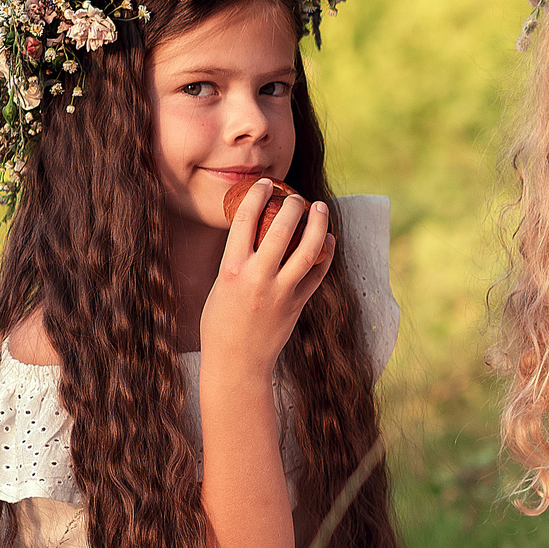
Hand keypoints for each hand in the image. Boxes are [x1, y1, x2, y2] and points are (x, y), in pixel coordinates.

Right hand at [198, 179, 334, 377]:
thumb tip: (252, 229)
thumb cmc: (220, 322)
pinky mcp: (299, 304)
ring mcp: (281, 292)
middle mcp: (258, 278)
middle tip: (296, 196)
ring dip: (318, 224)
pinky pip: (319, 273)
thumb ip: (237, 259)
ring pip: (308, 250)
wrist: (236, 363)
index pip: (245, 220)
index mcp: (231, 269)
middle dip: (292, 205)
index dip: (257, 195)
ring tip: (320, 208)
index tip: (265, 184)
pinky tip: (328, 240)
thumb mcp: (220, 285)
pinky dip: (326, 254)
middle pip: (281, 229)